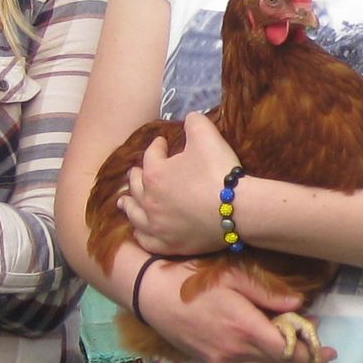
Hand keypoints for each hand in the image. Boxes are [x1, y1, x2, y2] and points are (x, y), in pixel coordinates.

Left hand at [123, 113, 238, 255]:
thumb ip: (194, 122)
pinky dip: (140, 233)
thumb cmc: (219, 171)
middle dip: (137, 175)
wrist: (238, 210)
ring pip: (134, 214)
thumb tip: (189, 118)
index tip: (162, 143)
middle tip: (138, 171)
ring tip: (123, 201)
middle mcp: (148, 200)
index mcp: (154, 173)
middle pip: (137, 185)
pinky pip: (146, 239)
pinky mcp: (168, 244)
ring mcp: (156, 225)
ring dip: (128, 204)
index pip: (151, 155)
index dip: (157, 146)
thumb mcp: (207, 135)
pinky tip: (139, 230)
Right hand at [135, 257, 316, 362]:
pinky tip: (259, 343)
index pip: (287, 351)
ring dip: (277, 360)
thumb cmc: (193, 279)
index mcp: (244, 329)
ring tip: (280, 338)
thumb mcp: (234, 276)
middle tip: (302, 334)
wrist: (151, 294)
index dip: (310, 353)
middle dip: (296, 354)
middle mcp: (234, 351)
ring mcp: (221, 361)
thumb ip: (268, 293)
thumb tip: (299, 305)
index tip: (329, 350)